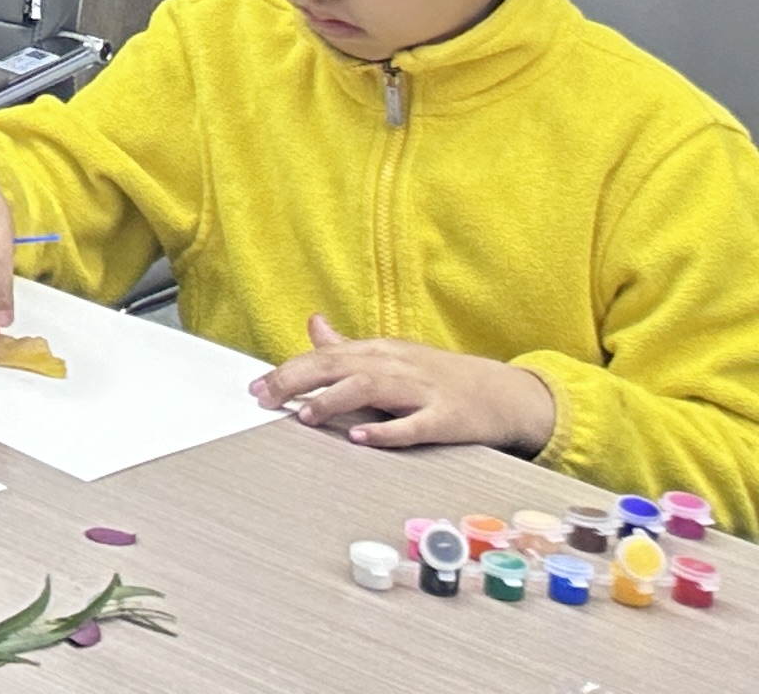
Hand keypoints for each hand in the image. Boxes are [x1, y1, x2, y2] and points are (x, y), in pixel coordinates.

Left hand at [253, 314, 558, 453]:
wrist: (507, 393)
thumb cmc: (443, 377)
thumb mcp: (393, 356)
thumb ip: (349, 346)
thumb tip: (313, 324)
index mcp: (380, 352)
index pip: (324, 356)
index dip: (287, 370)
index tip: (256, 388)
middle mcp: (397, 365)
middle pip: (338, 365)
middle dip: (297, 380)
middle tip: (265, 398)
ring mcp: (424, 391)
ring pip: (371, 388)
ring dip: (334, 401)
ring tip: (305, 415)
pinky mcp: (449, 418)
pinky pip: (415, 424)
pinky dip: (387, 430)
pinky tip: (362, 438)